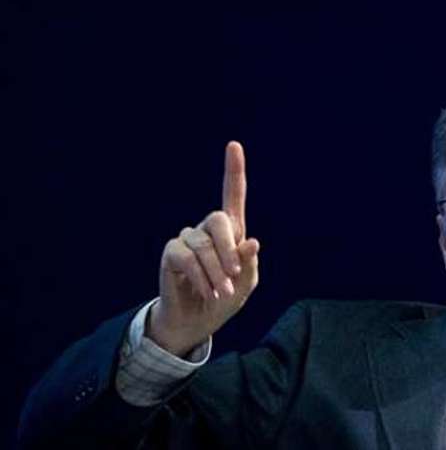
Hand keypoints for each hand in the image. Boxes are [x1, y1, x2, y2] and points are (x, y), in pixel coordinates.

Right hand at [148, 141, 259, 355]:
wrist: (198, 321)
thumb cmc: (225, 298)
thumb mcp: (246, 283)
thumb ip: (249, 263)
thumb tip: (251, 242)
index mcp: (231, 232)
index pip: (232, 195)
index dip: (234, 171)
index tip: (234, 145)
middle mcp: (207, 230)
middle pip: (218, 219)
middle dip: (229, 250)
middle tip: (234, 276)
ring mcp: (188, 239)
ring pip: (203, 245)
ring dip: (216, 273)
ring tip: (220, 293)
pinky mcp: (171, 253)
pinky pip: (186, 257)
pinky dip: (200, 277)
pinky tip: (206, 292)